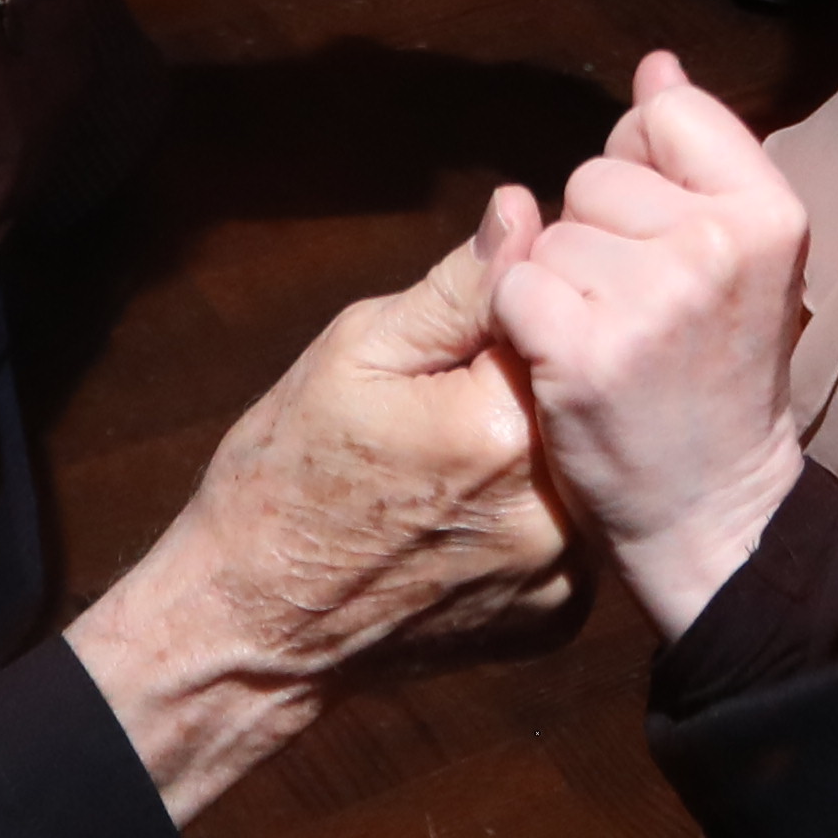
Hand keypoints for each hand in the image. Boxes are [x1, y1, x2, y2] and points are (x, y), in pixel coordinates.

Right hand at [65, 216, 580, 821]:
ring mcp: (563, 577)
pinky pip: (574, 533)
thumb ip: (458, 286)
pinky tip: (470, 517)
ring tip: (453, 465)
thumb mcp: (357, 352)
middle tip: (449, 407)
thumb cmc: (286, 474)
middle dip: (532, 378)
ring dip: (541, 445)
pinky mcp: (559, 619)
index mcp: (506, 428)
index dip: (518, 310)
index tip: (468, 332)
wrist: (254, 628)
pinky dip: (536, 512)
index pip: (562, 321)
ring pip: (583, 463)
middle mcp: (555, 509)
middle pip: (580, 397)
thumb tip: (527, 209)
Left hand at [489, 52, 819, 639]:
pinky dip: (521, 324)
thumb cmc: (720, 372)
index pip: (669, 113)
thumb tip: (656, 65)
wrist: (713, 507)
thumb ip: (698, 156)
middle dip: (598, 234)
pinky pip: (512, 286)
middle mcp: (714, 246)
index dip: (644, 167)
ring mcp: (648, 300)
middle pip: (594, 175)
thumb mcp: (739, 254)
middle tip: (643, 311)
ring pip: (547, 234)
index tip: (664, 237)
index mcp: (768, 213)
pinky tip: (565, 365)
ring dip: (559, 284)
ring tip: (612, 341)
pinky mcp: (580, 352)